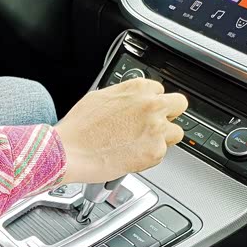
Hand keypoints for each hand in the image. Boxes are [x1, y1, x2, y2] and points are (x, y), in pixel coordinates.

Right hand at [55, 79, 187, 184]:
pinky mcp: (154, 152)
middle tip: (152, 127)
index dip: (151, 103)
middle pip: (179, 105)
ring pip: (175, 133)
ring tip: (138, 145)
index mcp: (138, 88)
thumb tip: (130, 102)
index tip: (143, 113)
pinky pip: (161, 154)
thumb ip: (124, 97)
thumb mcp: (100, 97)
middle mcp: (151, 105)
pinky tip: (129, 156)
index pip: (160, 91)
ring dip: (161, 139)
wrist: (68, 152)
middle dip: (168, 116)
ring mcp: (156, 129)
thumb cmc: (77, 128)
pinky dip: (147, 158)